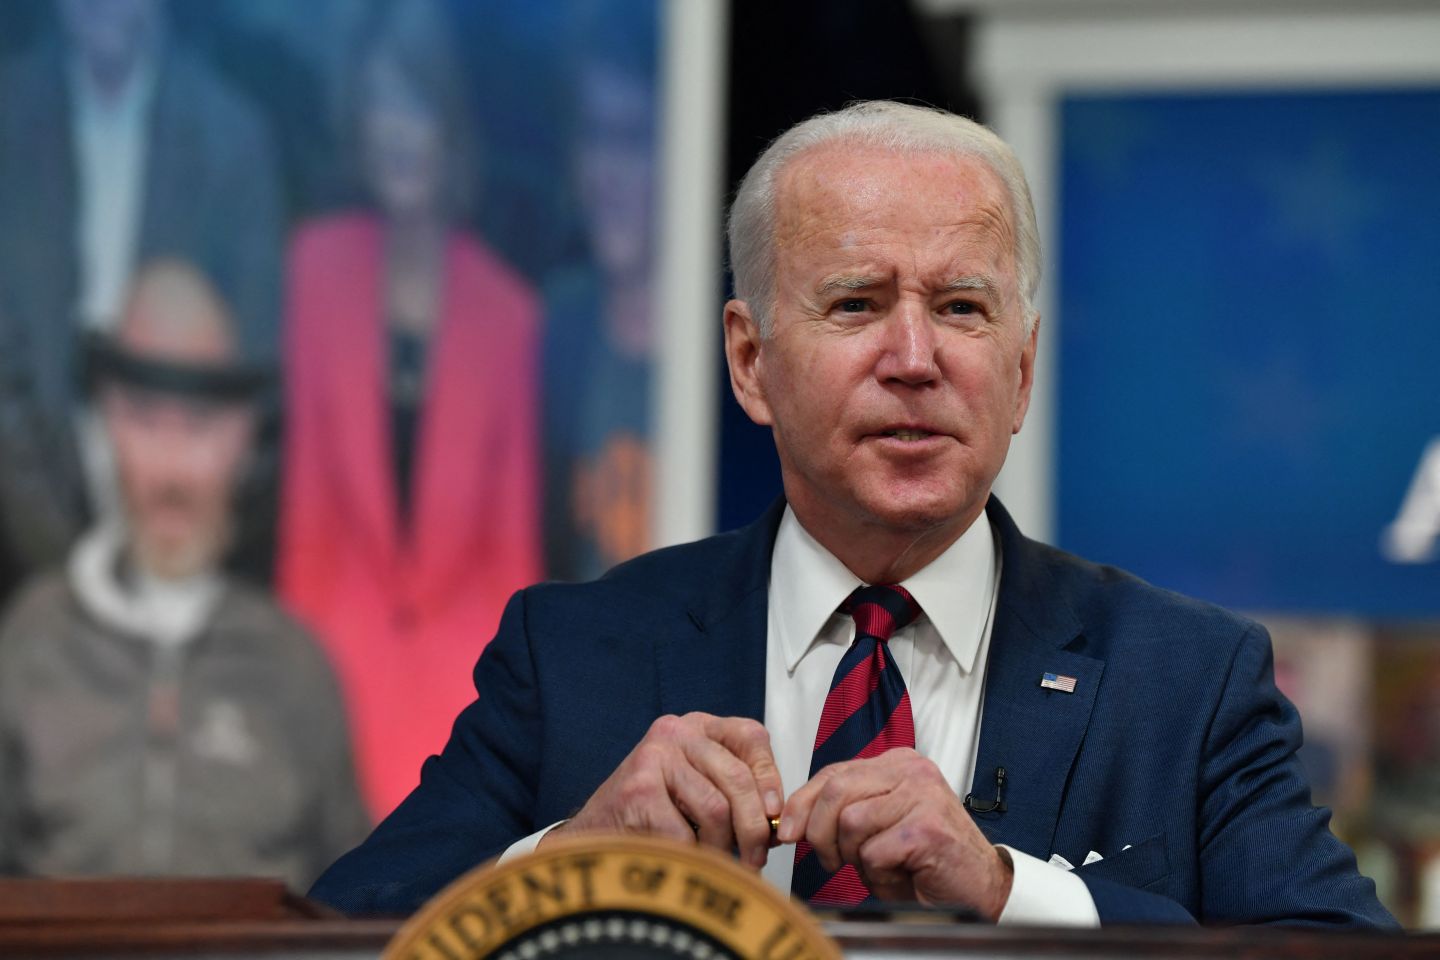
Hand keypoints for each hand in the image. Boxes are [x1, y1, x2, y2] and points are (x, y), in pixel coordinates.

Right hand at [543, 712, 782, 868]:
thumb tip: (778, 821)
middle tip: (756, 858)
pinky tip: (684, 862)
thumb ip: (736, 794)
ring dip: (723, 848)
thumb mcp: (698, 790)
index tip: (775, 814)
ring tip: (718, 864)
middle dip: (754, 826)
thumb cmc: (650, 816)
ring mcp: (654, 757)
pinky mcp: (637, 789)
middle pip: (737, 777)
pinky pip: (685, 834)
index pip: (750, 736)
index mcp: (697, 727)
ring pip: (715, 809)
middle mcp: (675, 732)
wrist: (594, 834)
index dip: (770, 777)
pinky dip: (691, 857)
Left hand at [779, 749, 1013, 919]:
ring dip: (854, 856)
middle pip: (835, 790)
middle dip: (820, 832)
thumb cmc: (927, 860)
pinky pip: (874, 852)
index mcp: (897, 764)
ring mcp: (922, 796)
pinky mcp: (926, 828)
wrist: (981, 888)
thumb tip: (794, 819)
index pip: (833, 772)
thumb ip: (845, 811)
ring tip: (878, 866)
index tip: (787, 829)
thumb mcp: (878, 826)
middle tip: (832, 861)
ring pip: (850, 821)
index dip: (802, 803)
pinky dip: (878, 873)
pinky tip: (900, 874)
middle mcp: (911, 771)